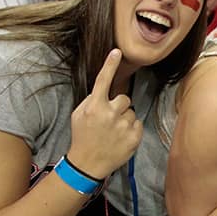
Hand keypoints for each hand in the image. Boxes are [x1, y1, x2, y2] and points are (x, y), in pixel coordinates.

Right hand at [67, 49, 142, 178]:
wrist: (88, 164)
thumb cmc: (82, 136)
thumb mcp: (78, 115)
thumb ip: (92, 101)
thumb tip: (105, 92)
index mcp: (95, 106)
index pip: (103, 81)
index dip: (110, 65)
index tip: (117, 51)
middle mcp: (110, 113)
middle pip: (124, 98)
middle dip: (118, 106)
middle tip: (109, 120)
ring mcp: (123, 125)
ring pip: (131, 112)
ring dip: (124, 118)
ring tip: (113, 131)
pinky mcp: (134, 136)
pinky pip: (138, 123)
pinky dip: (131, 129)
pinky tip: (120, 138)